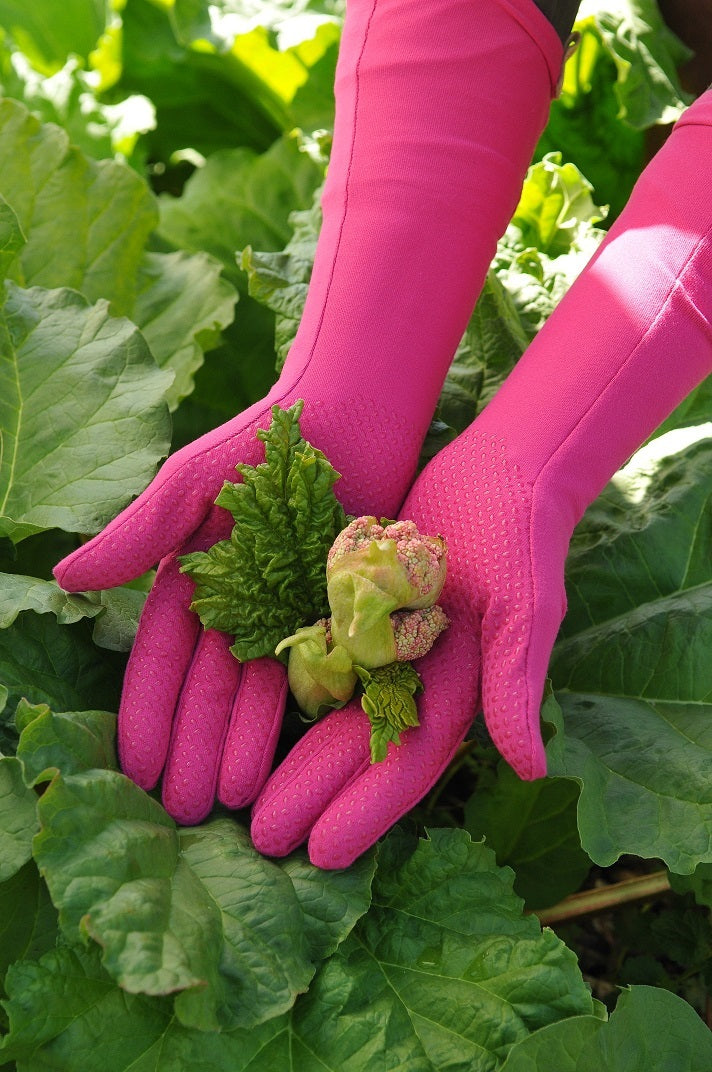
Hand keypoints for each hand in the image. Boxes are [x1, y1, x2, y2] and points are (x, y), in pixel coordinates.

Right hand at [54, 388, 422, 822]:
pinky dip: (302, 717)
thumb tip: (65, 583)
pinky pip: (319, 676)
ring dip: (242, 746)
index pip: (162, 661)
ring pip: (260, 694)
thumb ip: (138, 536)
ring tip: (231, 798)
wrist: (351, 417)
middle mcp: (239, 609)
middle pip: (209, 690)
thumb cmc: (260, 440)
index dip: (149, 715)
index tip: (134, 768)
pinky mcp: (342, 615)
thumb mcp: (191, 483)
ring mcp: (290, 615)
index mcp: (194, 584)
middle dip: (192, 749)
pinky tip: (290, 760)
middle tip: (182, 809)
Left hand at [252, 88, 711, 867]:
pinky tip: (247, 714)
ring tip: (242, 796)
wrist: (502, 469)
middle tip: (261, 840)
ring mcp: (388, 647)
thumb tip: (531, 766)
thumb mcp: (521, 608)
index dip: (366, 809)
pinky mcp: (361, 609)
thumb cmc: (519, 537)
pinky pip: (319, 659)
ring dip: (293, 754)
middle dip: (314, 793)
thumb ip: (516, 683)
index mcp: (459, 691)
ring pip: (331, 711)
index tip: (323, 854)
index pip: (407, 763)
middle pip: (358, 748)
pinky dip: (289, 688)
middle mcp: (419, 680)